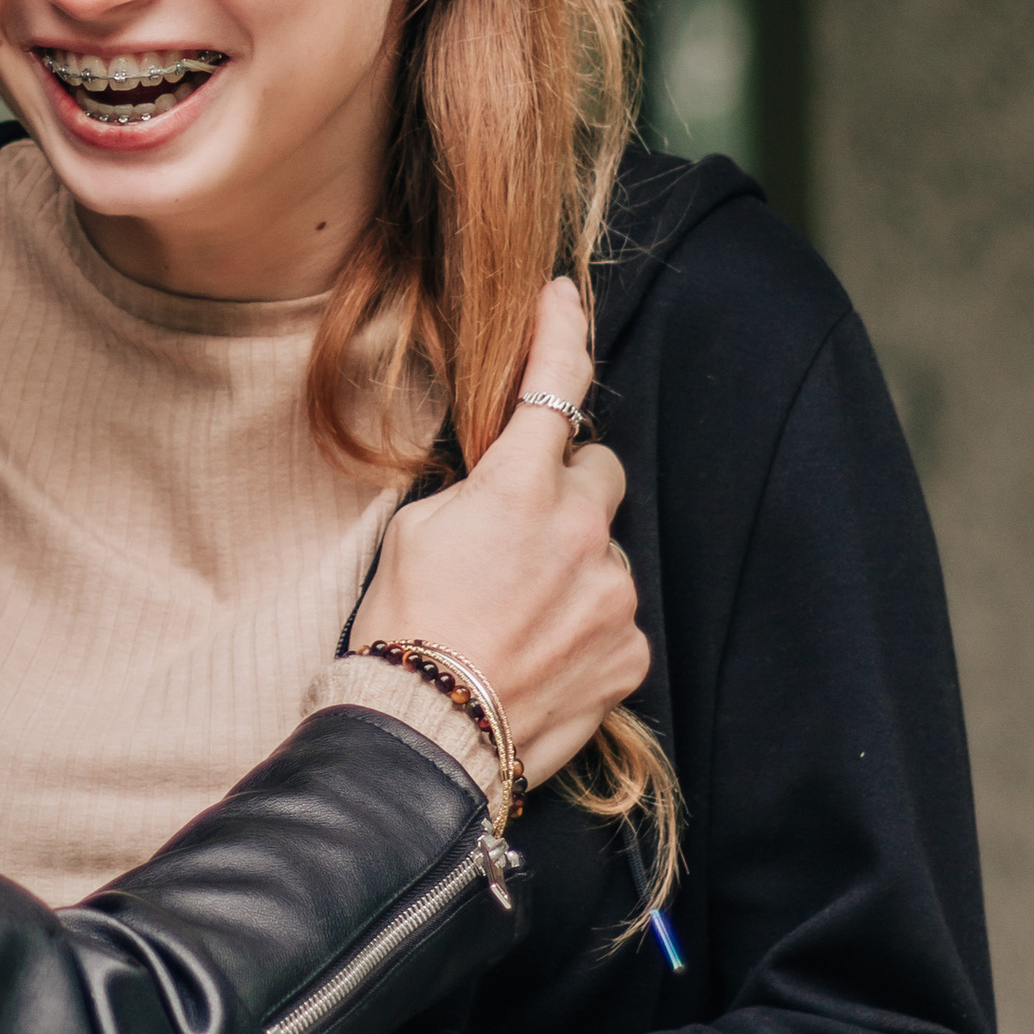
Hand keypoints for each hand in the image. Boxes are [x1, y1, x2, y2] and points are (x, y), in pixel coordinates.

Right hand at [358, 278, 647, 786]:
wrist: (424, 735)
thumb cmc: (402, 630)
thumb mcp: (416, 532)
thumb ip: (476, 493)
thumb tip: (504, 488)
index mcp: (521, 491)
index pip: (553, 389)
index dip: (561, 333)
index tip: (565, 297)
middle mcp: (582, 532)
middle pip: (599, 473)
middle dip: (567, 490)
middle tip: (518, 535)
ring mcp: (613, 596)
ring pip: (606, 551)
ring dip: (574, 566)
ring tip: (517, 617)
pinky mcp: (630, 654)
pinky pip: (616, 617)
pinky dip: (586, 626)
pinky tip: (540, 653)